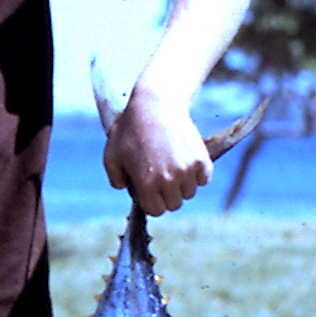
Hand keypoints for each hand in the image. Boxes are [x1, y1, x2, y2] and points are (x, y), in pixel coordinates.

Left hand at [102, 90, 211, 215]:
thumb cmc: (130, 130)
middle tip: (160, 177)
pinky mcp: (201, 159)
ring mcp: (187, 170)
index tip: (148, 189)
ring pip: (189, 193)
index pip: (155, 210)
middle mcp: (168, 180)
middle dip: (166, 194)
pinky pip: (204, 179)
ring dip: (182, 184)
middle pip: (174, 204)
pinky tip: (185, 161)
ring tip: (171, 166)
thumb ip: (116, 179)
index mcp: (146, 183)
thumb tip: (127, 191)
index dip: (151, 201)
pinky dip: (197, 174)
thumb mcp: (112, 156)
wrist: (155, 106)